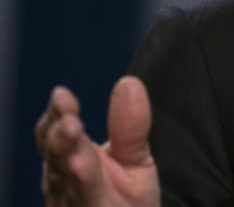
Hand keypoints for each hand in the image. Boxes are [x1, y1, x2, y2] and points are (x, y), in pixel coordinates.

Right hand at [36, 76, 159, 206]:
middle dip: (61, 141)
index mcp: (72, 158)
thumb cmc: (125, 198)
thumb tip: (129, 83)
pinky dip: (81, 190)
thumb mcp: (134, 158)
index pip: (55, 133)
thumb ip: (129, 126)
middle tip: (70, 122)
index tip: (61, 95)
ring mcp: (71, 203)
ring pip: (67, 185)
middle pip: (57, 158)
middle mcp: (64, 182)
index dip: (57, 115)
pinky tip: (82, 173)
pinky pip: (84, 205)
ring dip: (72, 169)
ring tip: (78, 156)